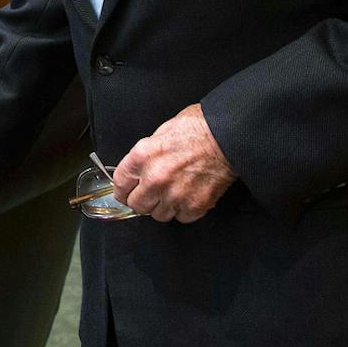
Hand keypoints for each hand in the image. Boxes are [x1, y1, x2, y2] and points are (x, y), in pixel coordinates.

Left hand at [110, 104, 234, 223]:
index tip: (126, 192)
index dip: (123, 189)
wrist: (227, 137)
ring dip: (163, 207)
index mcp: (143, 156)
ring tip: (173, 194)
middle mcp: (155, 178)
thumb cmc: (199, 128)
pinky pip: (181, 218)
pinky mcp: (194, 205)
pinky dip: (184, 210)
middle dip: (142, 201)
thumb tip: (141, 168)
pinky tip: (188, 197)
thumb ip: (147, 153)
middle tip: (150, 195)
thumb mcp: (162, 131)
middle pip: (136, 205)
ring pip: (158, 215)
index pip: (120, 183)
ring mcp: (174, 195)